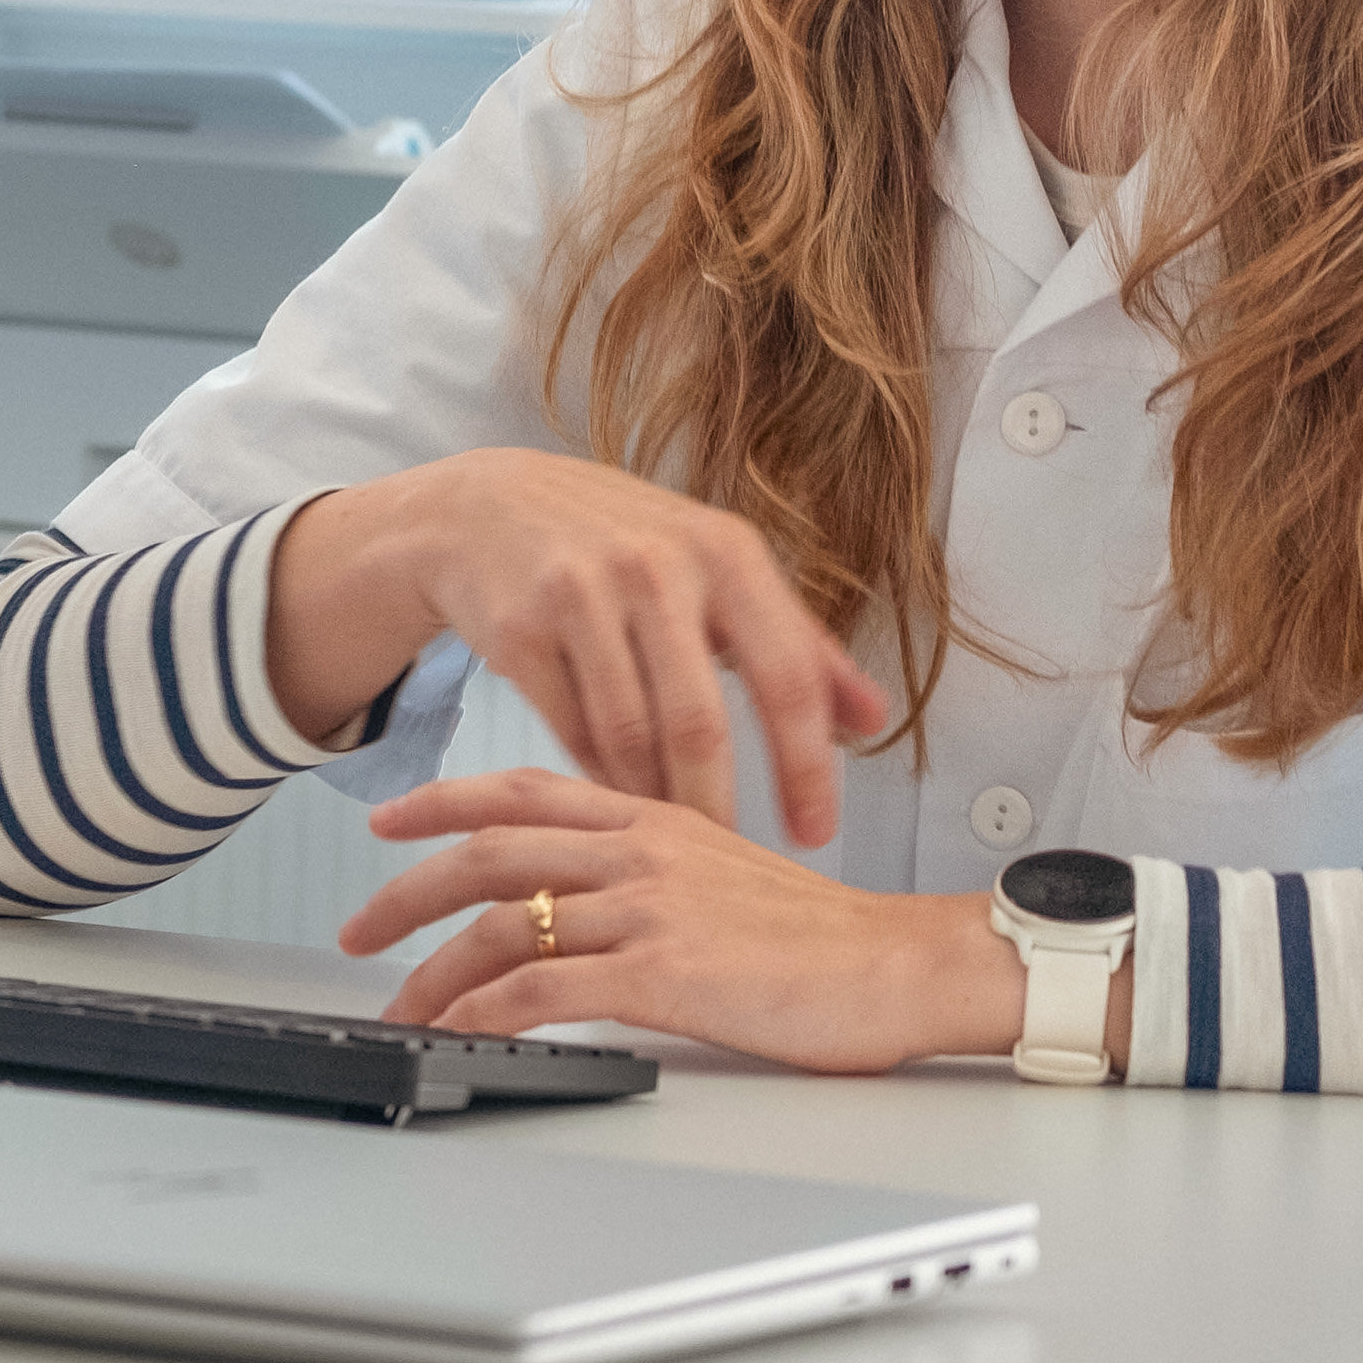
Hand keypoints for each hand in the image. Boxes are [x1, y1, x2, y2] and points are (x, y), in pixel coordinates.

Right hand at [276, 452, 891, 842]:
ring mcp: (580, 594)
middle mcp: (656, 565)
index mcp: (725, 552)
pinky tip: (616, 799)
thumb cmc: (626, 542)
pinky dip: (598, 776)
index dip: (806, 766)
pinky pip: (569, 732)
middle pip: (698, 721)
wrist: (486, 505)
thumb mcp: (719, 569)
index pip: (787, 676)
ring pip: (628, 735)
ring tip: (671, 838)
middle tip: (730, 857)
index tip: (816, 834)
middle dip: (718, 804)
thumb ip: (799, 644)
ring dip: (653, 798)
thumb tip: (875, 719)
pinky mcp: (518, 629)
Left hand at [343, 770, 1045, 1075]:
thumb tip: (590, 907)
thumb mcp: (727, 878)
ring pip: (504, 924)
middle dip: (407, 892)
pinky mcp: (664, 970)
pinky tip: (459, 1031)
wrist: (905, 965)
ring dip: (434, 972)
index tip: (389, 820)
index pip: (525, 791)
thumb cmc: (830, 939)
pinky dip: (485, 1011)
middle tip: (356, 928)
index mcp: (656, 817)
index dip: (444, 802)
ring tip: (398, 1008)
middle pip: (490, 853)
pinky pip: (543, 987)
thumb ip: (655, 875)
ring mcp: (649, 908)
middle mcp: (643, 850)